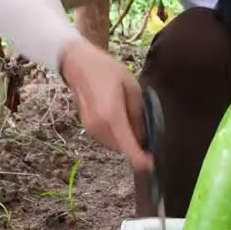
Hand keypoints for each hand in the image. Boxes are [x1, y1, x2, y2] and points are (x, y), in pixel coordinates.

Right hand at [60, 38, 151, 172]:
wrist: (79, 64)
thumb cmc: (107, 71)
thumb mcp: (132, 87)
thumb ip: (138, 113)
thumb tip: (142, 135)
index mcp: (111, 117)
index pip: (128, 147)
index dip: (141, 160)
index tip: (151, 165)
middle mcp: (99, 127)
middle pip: (123, 147)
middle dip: (136, 144)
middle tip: (146, 128)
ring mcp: (90, 129)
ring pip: (115, 144)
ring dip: (126, 138)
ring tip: (130, 116)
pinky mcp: (87, 127)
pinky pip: (107, 137)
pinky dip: (117, 134)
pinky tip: (120, 117)